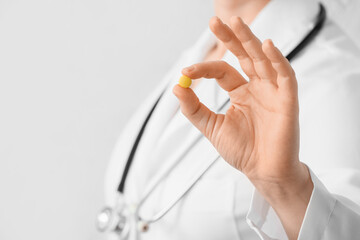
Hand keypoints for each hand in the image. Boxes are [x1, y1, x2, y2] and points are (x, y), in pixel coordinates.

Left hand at [173, 16, 312, 238]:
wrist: (263, 172)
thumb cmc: (242, 151)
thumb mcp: (212, 127)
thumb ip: (194, 109)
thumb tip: (176, 87)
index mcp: (240, 93)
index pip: (222, 71)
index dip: (204, 68)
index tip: (186, 72)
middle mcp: (257, 87)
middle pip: (244, 56)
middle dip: (231, 38)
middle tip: (216, 21)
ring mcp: (273, 91)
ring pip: (263, 60)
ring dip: (251, 41)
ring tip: (237, 23)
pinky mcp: (288, 99)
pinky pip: (285, 75)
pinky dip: (277, 60)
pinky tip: (266, 46)